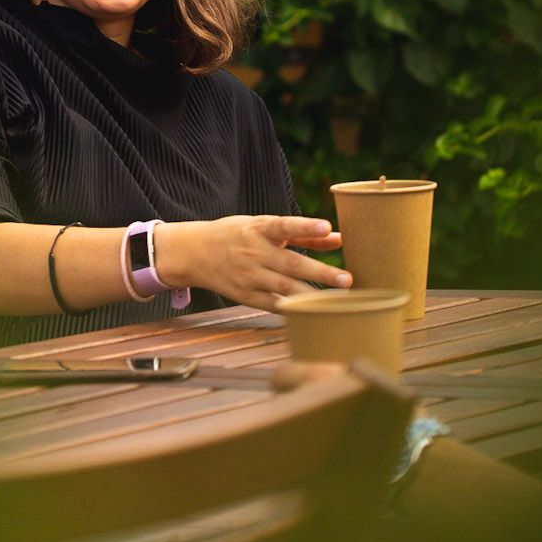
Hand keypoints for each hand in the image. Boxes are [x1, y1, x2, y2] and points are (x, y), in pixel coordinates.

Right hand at [161, 215, 351, 311]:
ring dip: (312, 296)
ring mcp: (249, 277)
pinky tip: (314, 316)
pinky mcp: (245, 296)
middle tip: (348, 279)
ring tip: (337, 302)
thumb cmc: (237, 235)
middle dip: (321, 272)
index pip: (284, 226)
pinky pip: (273, 305)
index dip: (305, 227)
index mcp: (258, 229)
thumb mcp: (263, 226)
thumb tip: (337, 237)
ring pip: (285, 289)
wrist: (194, 253)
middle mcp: (254, 252)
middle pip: (291, 263)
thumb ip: (301, 233)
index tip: (326, 227)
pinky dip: (293, 310)